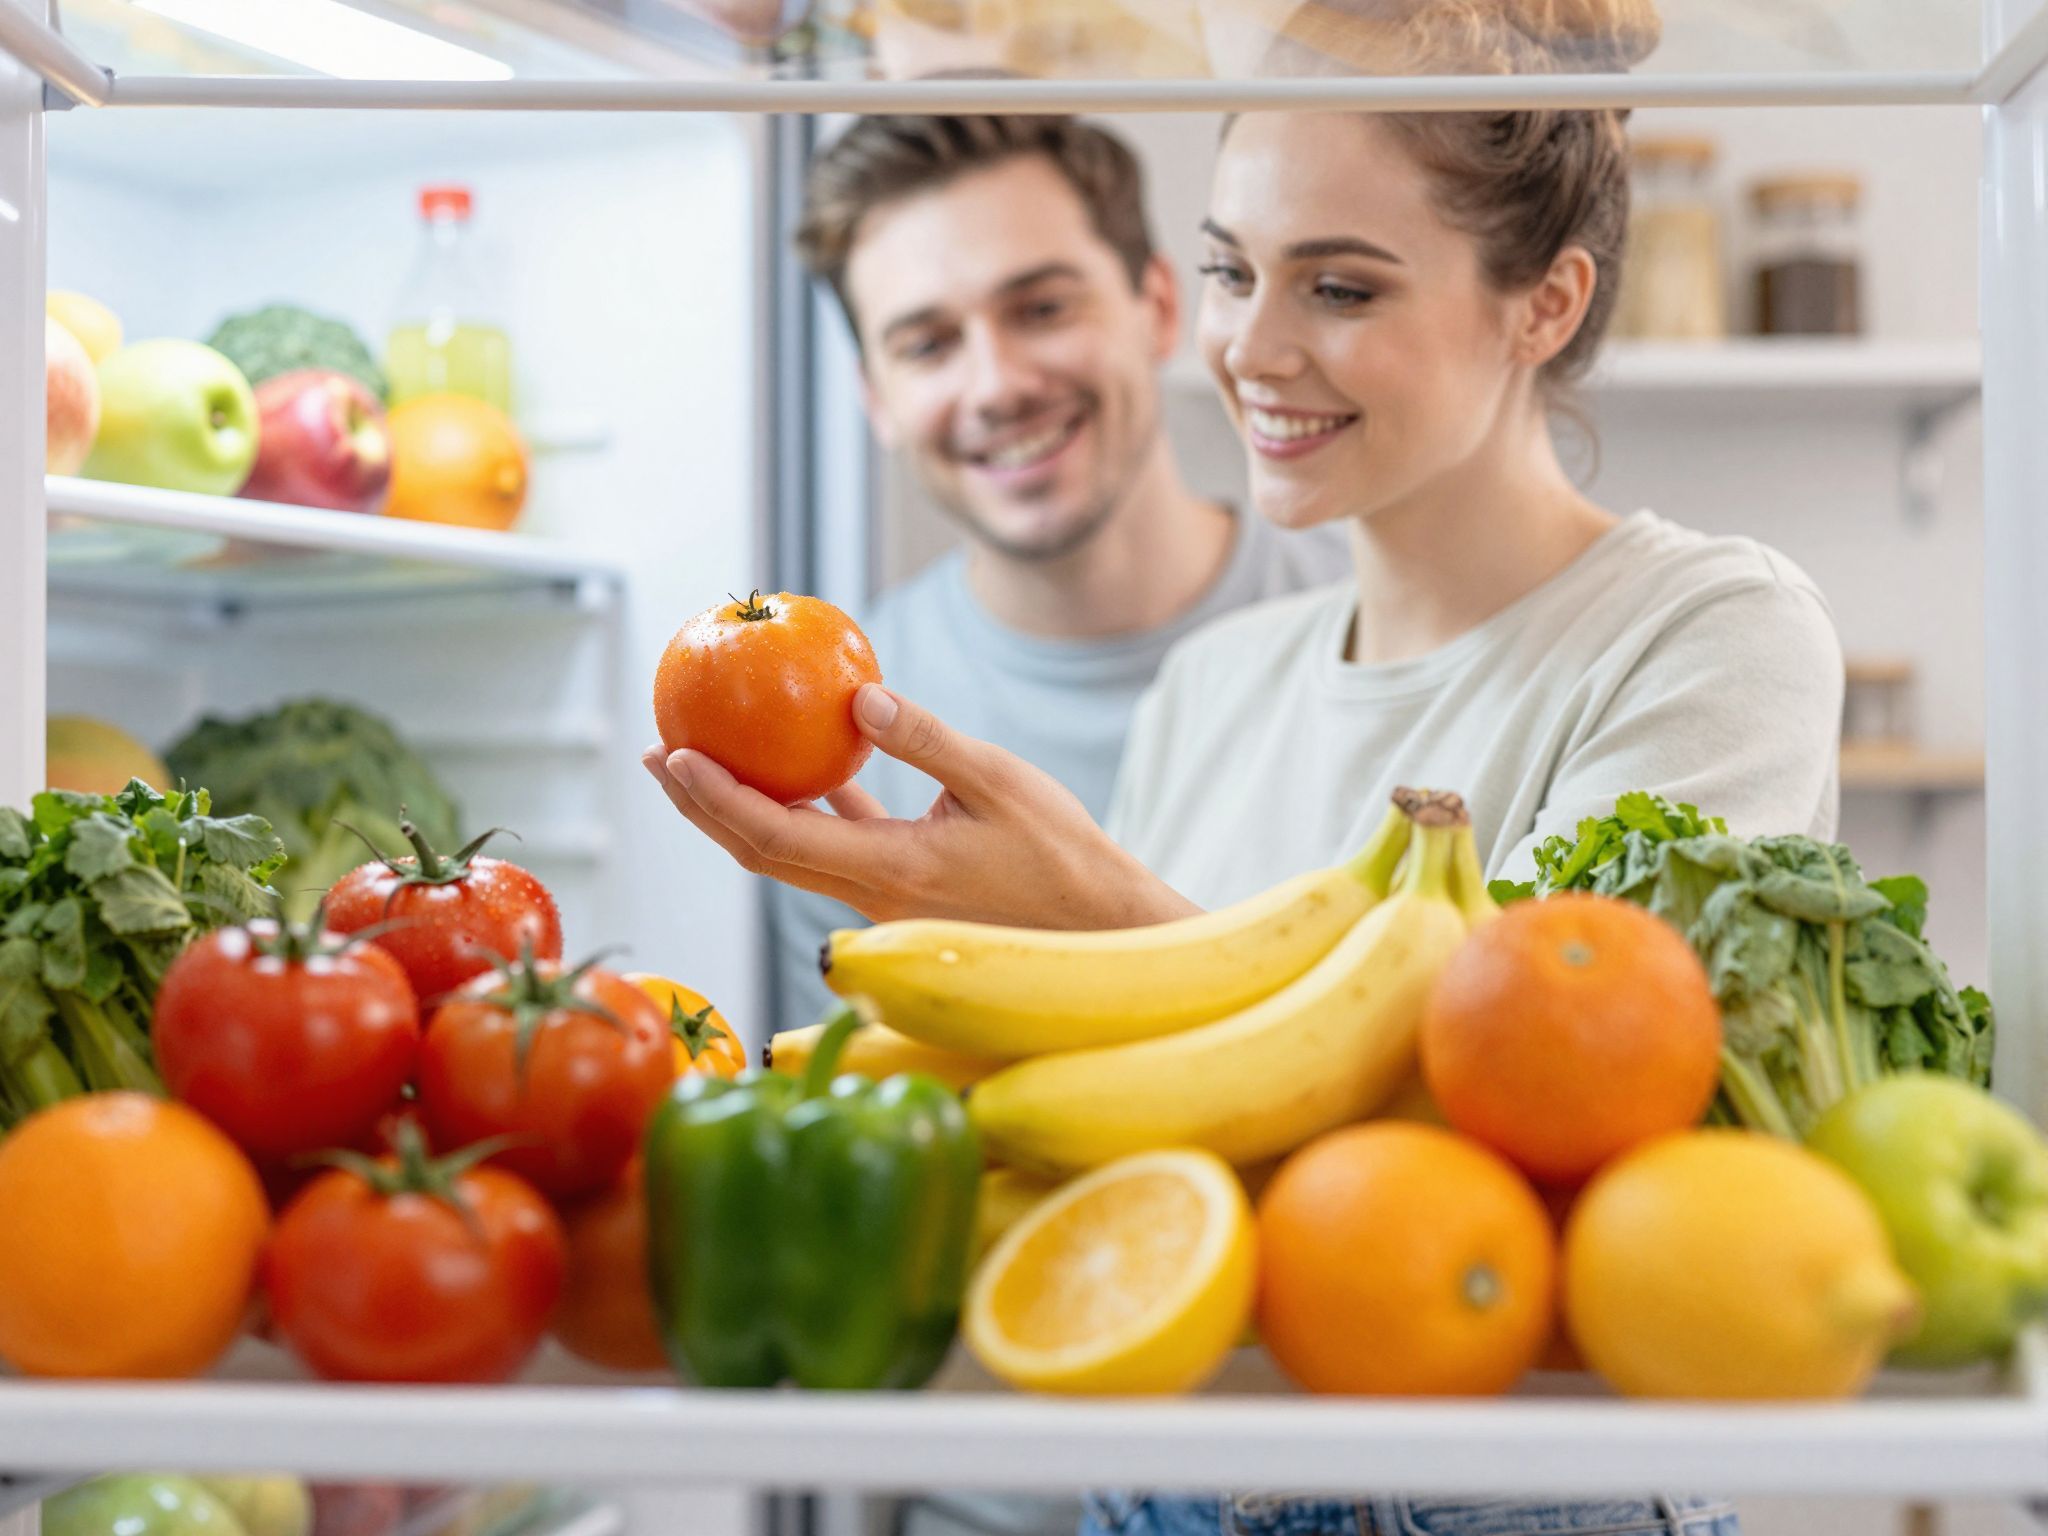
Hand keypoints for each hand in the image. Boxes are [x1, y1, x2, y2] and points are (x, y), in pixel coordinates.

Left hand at [642, 683, 1199, 929]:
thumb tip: (853, 698)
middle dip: (702, 806)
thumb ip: (926, 740)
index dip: (716, 799)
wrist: (1100, 932)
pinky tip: (800, 768)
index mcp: (890, 870)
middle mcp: (871, 896)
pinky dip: (807, 810)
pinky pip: (836, 848)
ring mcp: (882, 900)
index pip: (777, 837)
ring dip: (741, 809)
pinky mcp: (901, 891)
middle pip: (761, 853)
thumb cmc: (1063, 857)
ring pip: (791, 855)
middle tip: (660, 752)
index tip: (675, 757)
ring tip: (703, 757)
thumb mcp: (1000, 782)